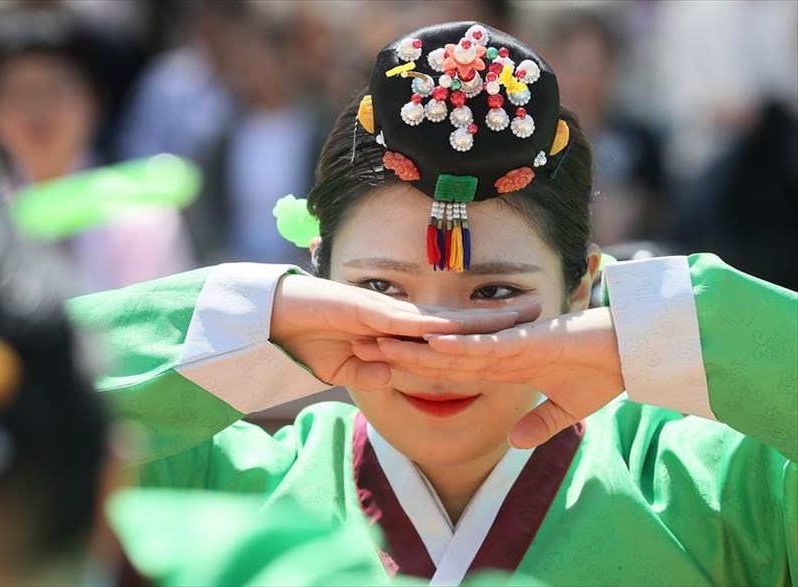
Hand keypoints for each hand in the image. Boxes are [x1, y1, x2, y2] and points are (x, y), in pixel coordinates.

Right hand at [270, 274, 539, 390]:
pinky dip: (436, 328)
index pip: (450, 332)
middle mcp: (399, 315)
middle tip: (542, 307)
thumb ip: (368, 372)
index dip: (484, 331)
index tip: (518, 331)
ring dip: (481, 318)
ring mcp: (387, 310)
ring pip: (442, 316)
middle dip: (500, 315)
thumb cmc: (307, 340)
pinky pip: (409, 322)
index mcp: (398, 328)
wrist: (274, 320)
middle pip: (458, 318)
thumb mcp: (345, 368)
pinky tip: (466, 330)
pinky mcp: (368, 309)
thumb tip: (387, 376)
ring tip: (520, 315)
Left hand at [354, 307, 623, 447]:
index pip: (447, 368)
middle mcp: (499, 351)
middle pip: (438, 353)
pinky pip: (488, 346)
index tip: (378, 366)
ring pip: (453, 346)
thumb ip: (538, 425)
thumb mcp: (565, 410)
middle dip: (399, 350)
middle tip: (356, 345)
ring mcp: (511, 344)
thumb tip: (513, 442)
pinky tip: (431, 344)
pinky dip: (460, 346)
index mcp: (503, 365)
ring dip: (415, 345)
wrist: (635, 354)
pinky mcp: (529, 342)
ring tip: (377, 340)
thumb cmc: (603, 374)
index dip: (413, 366)